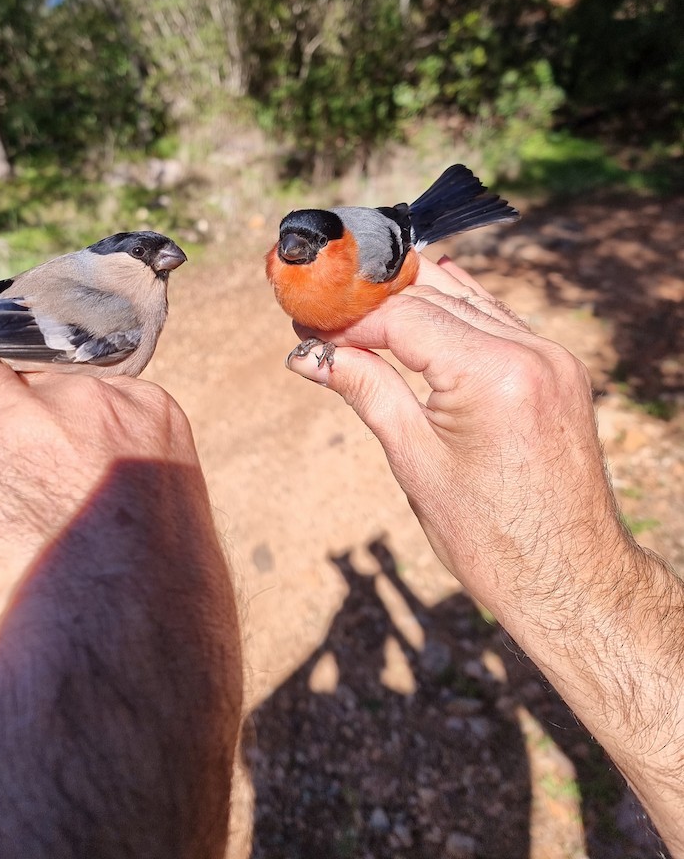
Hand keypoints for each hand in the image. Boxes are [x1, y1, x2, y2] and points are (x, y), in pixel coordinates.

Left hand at [0, 264, 201, 678]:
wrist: (120, 659)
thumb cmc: (162, 627)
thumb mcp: (171, 545)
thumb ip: (124, 512)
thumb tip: (87, 539)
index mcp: (143, 419)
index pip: (84, 392)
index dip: (59, 413)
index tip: (53, 437)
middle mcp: (74, 407)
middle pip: (19, 370)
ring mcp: (6, 428)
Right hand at [286, 253, 631, 623]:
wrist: (571, 580)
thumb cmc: (489, 537)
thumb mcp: (414, 459)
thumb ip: (365, 389)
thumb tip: (306, 355)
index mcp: (493, 375)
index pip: (404, 316)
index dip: (350, 320)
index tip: (308, 327)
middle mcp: (531, 352)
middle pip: (435, 297)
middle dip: (374, 305)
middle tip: (323, 319)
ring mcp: (553, 357)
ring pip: (468, 300)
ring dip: (413, 302)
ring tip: (359, 316)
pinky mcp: (561, 368)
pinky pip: (498, 321)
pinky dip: (455, 315)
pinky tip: (418, 315)